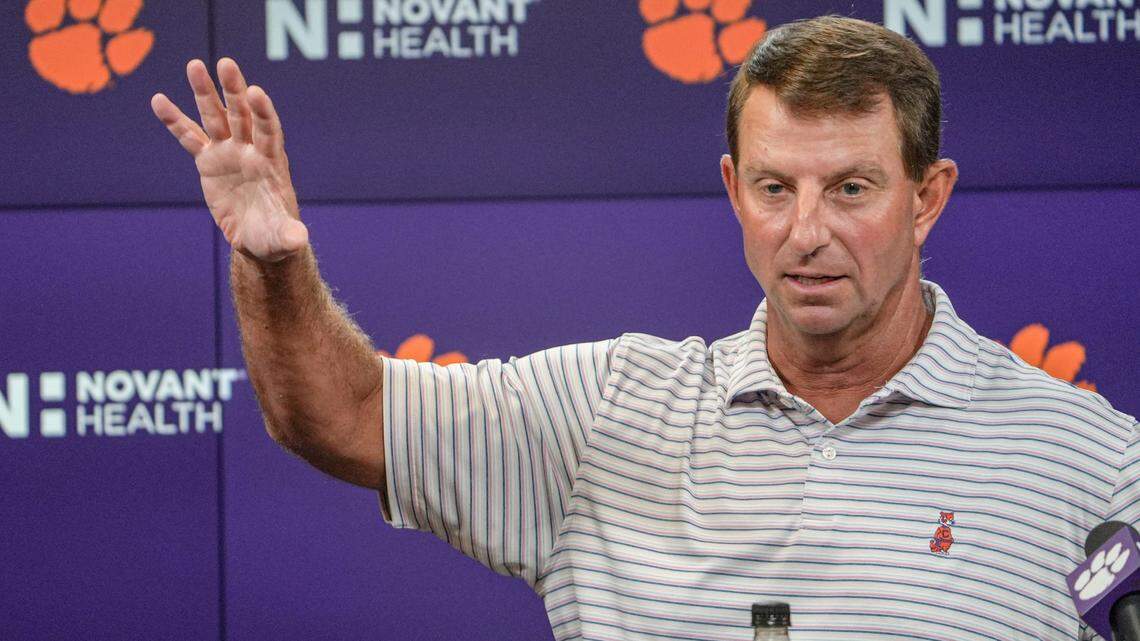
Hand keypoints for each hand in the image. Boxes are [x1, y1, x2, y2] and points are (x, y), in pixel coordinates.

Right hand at [152, 58, 308, 262]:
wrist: (259, 236)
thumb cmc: (276, 236)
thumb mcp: (282, 238)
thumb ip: (288, 234)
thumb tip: (297, 239)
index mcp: (272, 163)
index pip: (268, 131)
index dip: (262, 112)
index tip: (255, 92)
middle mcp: (251, 150)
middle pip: (242, 115)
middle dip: (234, 90)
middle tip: (226, 64)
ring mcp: (229, 152)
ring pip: (216, 117)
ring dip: (204, 92)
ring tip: (194, 65)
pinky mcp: (210, 161)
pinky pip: (190, 137)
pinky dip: (175, 120)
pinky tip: (158, 100)